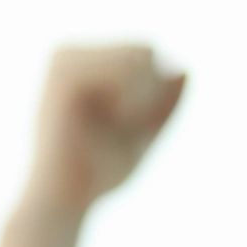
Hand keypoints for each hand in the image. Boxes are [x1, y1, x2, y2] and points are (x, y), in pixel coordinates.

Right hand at [24, 46, 187, 216]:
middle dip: (148, 92)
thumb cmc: (99, 169)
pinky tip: (105, 120)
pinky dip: (130, 100)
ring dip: (140, 99)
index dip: (154, 90)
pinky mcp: (64, 74)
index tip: (127, 121)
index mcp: (84, 65)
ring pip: (140, 56)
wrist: (63, 197)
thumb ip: (164, 103)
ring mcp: (63, 59)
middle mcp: (69, 53)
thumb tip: (184, 69)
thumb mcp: (143, 133)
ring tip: (107, 122)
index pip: (148, 53)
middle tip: (116, 123)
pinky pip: (128, 69)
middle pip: (146, 50)